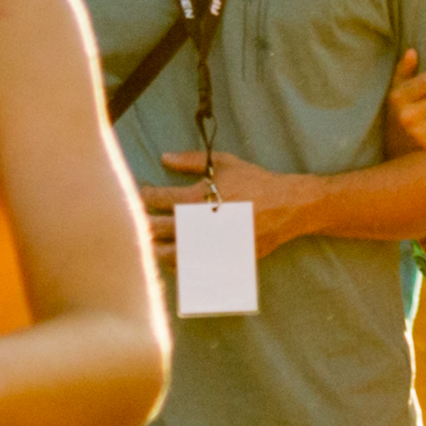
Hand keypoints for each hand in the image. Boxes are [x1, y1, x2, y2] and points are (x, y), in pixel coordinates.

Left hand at [154, 150, 313, 253]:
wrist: (287, 206)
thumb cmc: (254, 182)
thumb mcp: (224, 163)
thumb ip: (191, 160)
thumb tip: (164, 157)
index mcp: (197, 197)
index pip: (158, 198)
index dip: (145, 195)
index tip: (145, 193)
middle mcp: (199, 223)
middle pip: (157, 228)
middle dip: (143, 223)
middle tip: (139, 220)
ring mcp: (209, 245)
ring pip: (168, 252)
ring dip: (155, 247)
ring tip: (151, 242)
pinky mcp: (220, 259)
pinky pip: (190, 268)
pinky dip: (176, 264)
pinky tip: (173, 258)